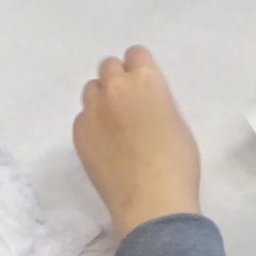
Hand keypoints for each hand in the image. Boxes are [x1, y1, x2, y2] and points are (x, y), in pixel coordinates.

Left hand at [72, 46, 201, 239]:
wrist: (151, 201)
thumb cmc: (176, 163)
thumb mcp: (176, 121)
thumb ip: (157, 101)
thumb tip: (144, 102)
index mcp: (146, 80)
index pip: (136, 54)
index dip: (139, 69)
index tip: (143, 85)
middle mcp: (115, 88)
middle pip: (109, 67)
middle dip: (117, 80)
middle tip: (128, 105)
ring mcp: (93, 109)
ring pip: (92, 89)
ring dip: (102, 99)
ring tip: (114, 125)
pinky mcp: (79, 132)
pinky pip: (83, 117)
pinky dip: (92, 125)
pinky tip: (105, 146)